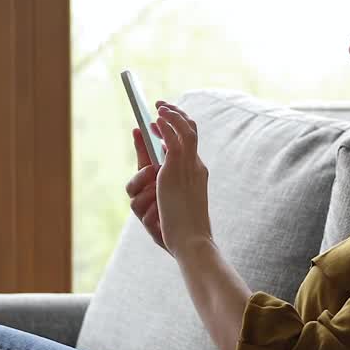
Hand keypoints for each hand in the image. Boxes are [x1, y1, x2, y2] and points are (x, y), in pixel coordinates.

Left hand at [124, 101, 212, 258]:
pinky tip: (154, 120)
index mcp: (197, 175)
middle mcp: (195, 166)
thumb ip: (165, 188)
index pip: (190, 145)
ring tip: (158, 107)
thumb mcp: (174, 205)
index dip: (177, 131)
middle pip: (191, 131)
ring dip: (170, 116)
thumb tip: (151, 172)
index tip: (161, 127)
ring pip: (182, 131)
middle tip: (161, 108)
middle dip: (177, 116)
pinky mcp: (174, 169)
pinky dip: (165, 126)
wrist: (192, 241)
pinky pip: (171, 139)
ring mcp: (187, 167)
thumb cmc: (183, 231)